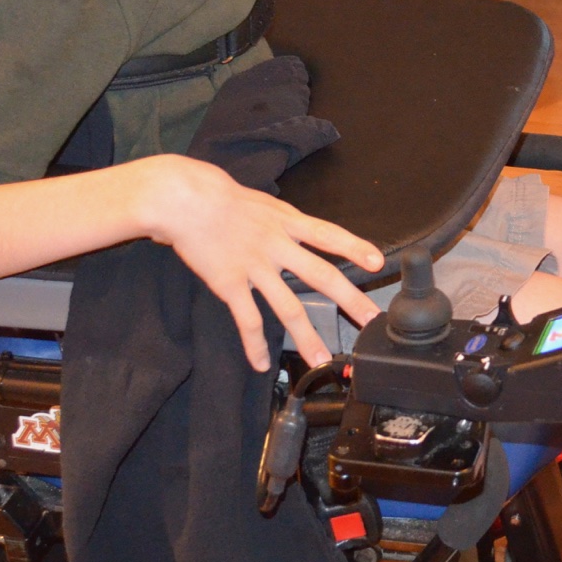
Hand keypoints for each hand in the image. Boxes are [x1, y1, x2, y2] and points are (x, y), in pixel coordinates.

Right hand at [136, 155, 384, 370]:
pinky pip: (247, 320)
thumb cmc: (221, 198)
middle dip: (349, 299)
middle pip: (320, 275)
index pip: (328, 234)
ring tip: (322, 359)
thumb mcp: (264, 204)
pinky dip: (255, 344)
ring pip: (287, 306)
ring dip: (307, 336)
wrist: (183, 199)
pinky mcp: (230, 284)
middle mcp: (276, 245)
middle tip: (371, 320)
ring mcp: (254, 266)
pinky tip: (262, 363)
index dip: (354, 247)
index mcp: (287, 223)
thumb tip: (308, 235)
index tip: (378, 262)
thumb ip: (287, 223)